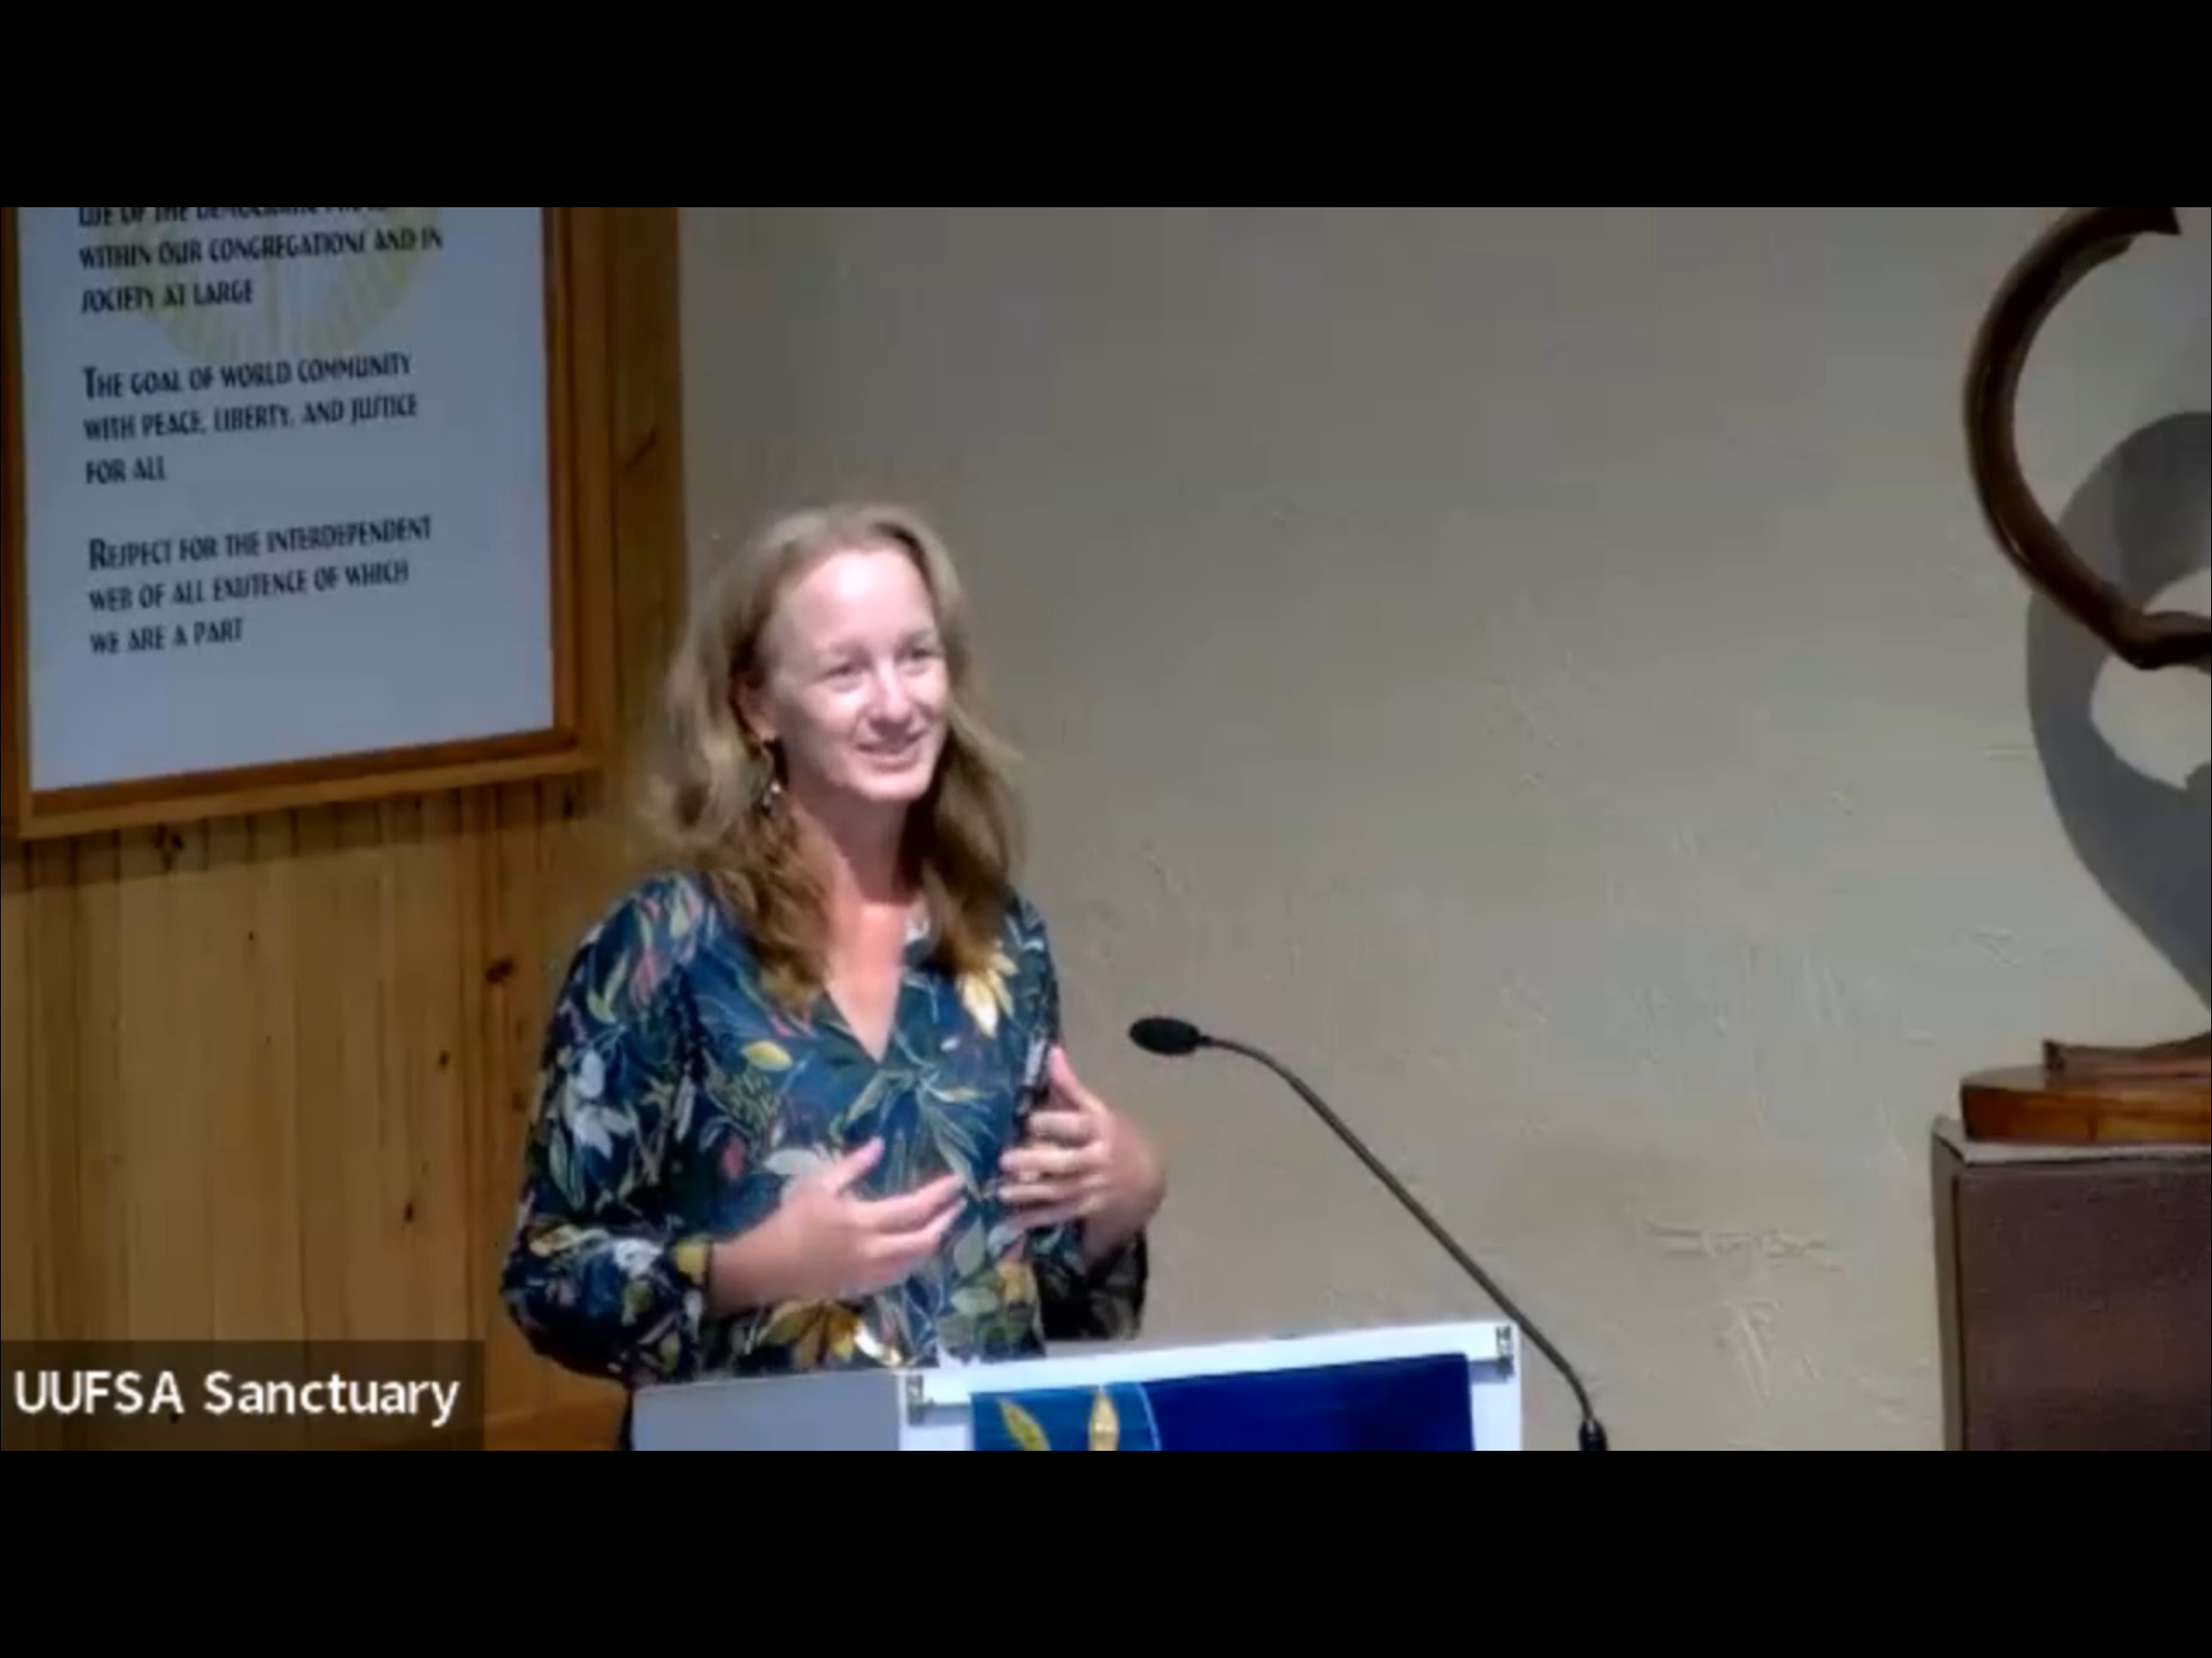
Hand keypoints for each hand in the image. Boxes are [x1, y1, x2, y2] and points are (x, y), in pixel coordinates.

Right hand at [709, 1139, 961, 1310]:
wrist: (767, 1268)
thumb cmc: (791, 1221)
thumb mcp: (818, 1185)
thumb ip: (852, 1166)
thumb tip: (880, 1144)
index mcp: (863, 1222)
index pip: (914, 1209)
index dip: (939, 1195)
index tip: (957, 1182)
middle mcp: (874, 1252)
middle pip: (924, 1240)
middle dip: (946, 1221)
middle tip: (958, 1205)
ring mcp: (870, 1274)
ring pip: (916, 1261)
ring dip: (933, 1241)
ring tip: (942, 1223)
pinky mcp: (863, 1287)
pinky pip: (900, 1275)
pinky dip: (915, 1259)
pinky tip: (916, 1248)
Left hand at [999, 1047, 1163, 1239]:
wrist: (1149, 1181)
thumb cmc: (1117, 1138)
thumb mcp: (1100, 1111)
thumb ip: (1072, 1087)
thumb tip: (1052, 1053)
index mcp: (1101, 1129)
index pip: (1077, 1126)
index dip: (1054, 1124)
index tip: (1029, 1121)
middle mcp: (1098, 1159)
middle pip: (1066, 1162)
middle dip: (1036, 1162)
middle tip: (1005, 1160)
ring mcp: (1094, 1188)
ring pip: (1060, 1190)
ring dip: (1030, 1192)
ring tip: (1002, 1190)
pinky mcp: (1087, 1209)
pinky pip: (1059, 1215)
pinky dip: (1036, 1218)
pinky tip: (1012, 1219)